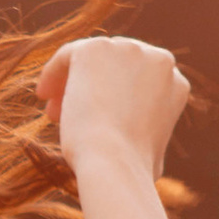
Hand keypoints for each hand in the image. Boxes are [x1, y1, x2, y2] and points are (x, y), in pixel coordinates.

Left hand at [38, 34, 188, 179]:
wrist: (112, 161)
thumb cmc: (130, 170)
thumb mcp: (152, 156)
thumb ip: (148, 137)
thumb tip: (144, 149)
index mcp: (175, 84)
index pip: (138, 80)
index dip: (113, 98)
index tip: (92, 120)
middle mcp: (158, 60)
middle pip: (116, 66)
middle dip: (93, 89)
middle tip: (67, 115)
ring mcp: (129, 50)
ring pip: (93, 60)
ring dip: (72, 84)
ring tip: (53, 112)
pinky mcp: (97, 48)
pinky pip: (70, 54)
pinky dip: (54, 72)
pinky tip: (43, 95)